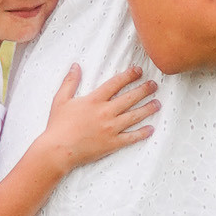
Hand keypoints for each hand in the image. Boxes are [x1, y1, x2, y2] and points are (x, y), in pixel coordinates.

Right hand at [40, 61, 159, 169]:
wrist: (58, 150)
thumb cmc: (58, 125)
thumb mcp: (60, 100)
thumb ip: (70, 82)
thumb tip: (76, 65)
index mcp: (94, 100)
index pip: (116, 83)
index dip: (129, 75)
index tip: (139, 71)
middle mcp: (106, 112)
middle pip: (130, 98)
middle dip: (144, 90)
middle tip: (154, 85)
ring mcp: (111, 128)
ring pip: (134, 116)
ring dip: (147, 109)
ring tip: (158, 103)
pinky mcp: (112, 143)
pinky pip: (131, 137)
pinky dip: (142, 133)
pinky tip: (151, 129)